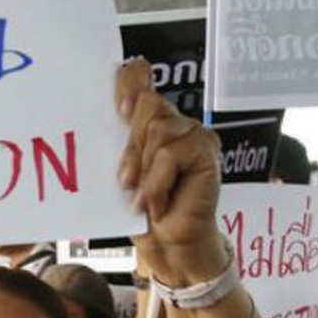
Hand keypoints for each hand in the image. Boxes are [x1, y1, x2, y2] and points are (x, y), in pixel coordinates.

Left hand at [116, 59, 224, 282]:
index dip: (128, 81)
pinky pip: (170, 154)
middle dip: (130, 146)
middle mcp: (172, 120)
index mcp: (147, 118)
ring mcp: (191, 132)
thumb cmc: (143, 208)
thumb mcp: (121, 170)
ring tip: (143, 194)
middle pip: (146, 104)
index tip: (118, 106)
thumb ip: (119, 140)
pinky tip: (158, 201)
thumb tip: (111, 114)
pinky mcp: (205, 149)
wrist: (166, 241)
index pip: (138, 76)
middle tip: (127, 179)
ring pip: (158, 130)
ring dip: (143, 169)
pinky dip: (158, 182)